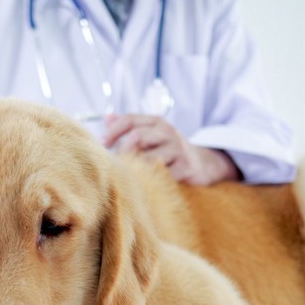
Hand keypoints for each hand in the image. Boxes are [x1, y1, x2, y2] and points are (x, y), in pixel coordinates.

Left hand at [102, 114, 239, 185]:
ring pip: (148, 157)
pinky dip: (149, 180)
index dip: (112, 131)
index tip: (101, 144)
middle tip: (114, 165)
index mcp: (156, 122)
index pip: (129, 120)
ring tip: (127, 176)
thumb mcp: (152, 134)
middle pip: (137, 137)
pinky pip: (162, 175)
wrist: (203, 164)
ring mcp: (178, 149)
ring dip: (134, 168)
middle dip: (122, 151)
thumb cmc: (168, 150)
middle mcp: (167, 132)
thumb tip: (106, 118)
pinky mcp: (186, 167)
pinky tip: (143, 185)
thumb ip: (129, 126)